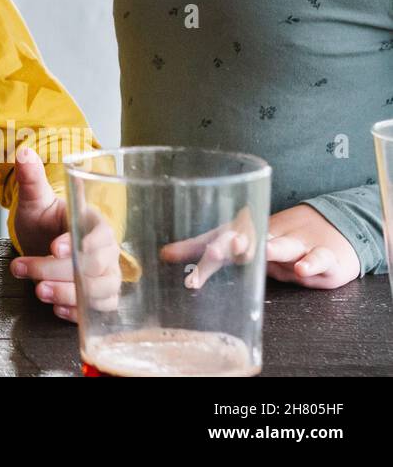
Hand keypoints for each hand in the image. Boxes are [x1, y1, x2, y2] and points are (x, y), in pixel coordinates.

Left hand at [9, 146, 123, 322]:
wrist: (43, 241)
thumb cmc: (44, 220)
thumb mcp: (34, 200)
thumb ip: (31, 179)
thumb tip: (23, 152)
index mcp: (93, 223)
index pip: (100, 235)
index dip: (81, 244)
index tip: (55, 248)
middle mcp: (105, 251)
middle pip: (96, 267)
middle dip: (61, 272)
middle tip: (29, 271)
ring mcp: (104, 276)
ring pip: (98, 291)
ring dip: (68, 295)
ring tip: (39, 291)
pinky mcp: (97, 297)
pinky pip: (98, 312)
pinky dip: (78, 314)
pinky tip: (56, 309)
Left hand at [158, 203, 360, 290]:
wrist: (330, 225)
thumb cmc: (275, 239)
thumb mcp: (242, 245)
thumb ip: (202, 250)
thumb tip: (163, 255)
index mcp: (248, 231)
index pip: (223, 238)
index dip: (208, 247)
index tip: (191, 255)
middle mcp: (271, 234)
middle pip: (251, 241)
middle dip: (234, 246)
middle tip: (216, 251)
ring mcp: (298, 245)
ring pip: (285, 246)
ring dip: (273, 249)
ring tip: (261, 251)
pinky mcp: (325, 256)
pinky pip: (319, 259)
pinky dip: (313, 263)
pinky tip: (303, 269)